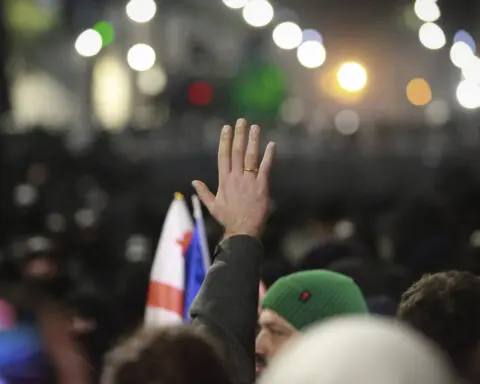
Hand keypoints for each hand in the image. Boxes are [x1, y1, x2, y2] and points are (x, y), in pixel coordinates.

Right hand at [192, 118, 275, 238]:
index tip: (226, 128)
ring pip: (250, 156)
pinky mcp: (261, 186)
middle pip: (237, 151)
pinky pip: (265, 167)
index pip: (223, 155)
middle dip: (239, 135)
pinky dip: (268, 155)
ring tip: (255, 127)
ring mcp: (249, 181)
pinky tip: (272, 144)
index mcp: (224, 181)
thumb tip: (194, 181)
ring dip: (253, 140)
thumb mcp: (212, 206)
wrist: (243, 230)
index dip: (225, 140)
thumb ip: (203, 192)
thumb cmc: (228, 219)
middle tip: (241, 121)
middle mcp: (235, 178)